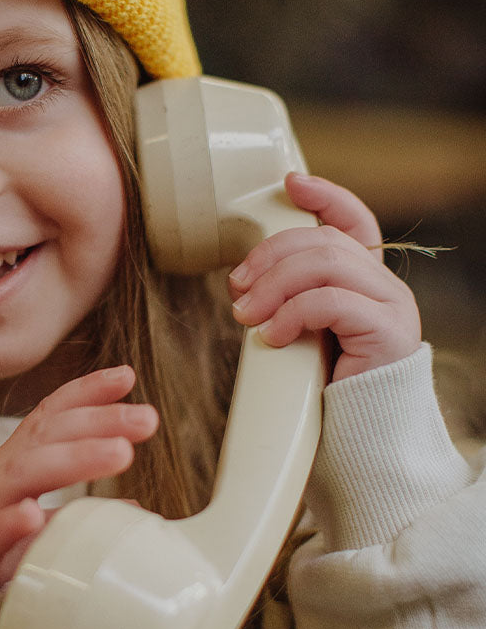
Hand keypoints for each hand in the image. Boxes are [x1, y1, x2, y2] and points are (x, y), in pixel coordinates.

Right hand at [0, 366, 156, 591]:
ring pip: (23, 474)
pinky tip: (33, 515)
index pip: (48, 416)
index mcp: (13, 463)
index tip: (127, 377)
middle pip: (46, 437)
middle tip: (147, 419)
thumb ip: (74, 507)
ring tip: (120, 454)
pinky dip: (9, 523)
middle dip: (97, 422)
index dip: (85, 392)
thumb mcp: (28, 515)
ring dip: (74, 459)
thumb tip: (132, 506)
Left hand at [228, 172, 420, 381]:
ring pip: (325, 264)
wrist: (362, 444)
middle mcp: (385, 287)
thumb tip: (243, 279)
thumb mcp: (302, 332)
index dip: (325, 196)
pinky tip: (272, 336)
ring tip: (246, 314)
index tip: (290, 183)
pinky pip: (332, 302)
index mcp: (366, 281)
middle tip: (236, 287)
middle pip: (323, 241)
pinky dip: (292, 313)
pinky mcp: (389, 333)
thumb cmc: (324, 390)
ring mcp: (392, 307)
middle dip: (269, 256)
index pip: (355, 220)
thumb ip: (290, 299)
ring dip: (273, 284)